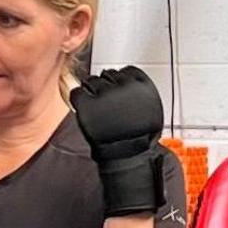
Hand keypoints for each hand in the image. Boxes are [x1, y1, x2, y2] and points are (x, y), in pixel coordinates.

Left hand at [74, 66, 173, 217]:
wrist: (127, 156)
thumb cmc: (138, 138)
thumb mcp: (149, 110)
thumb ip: (140, 94)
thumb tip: (128, 84)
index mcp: (142, 86)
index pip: (126, 71)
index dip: (120, 83)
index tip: (119, 95)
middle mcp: (124, 86)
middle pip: (108, 74)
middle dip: (105, 88)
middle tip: (108, 107)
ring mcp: (105, 93)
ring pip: (91, 81)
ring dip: (92, 93)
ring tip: (99, 112)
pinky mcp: (88, 102)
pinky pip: (77, 93)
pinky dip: (79, 101)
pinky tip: (87, 112)